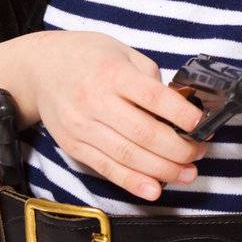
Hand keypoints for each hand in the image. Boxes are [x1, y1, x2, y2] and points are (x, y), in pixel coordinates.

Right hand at [24, 30, 208, 201]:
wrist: (41, 68)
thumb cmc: (88, 56)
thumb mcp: (122, 52)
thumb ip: (149, 78)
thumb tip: (178, 107)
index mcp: (112, 73)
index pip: (152, 96)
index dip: (180, 113)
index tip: (200, 124)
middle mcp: (95, 101)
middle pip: (143, 133)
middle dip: (178, 149)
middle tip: (198, 153)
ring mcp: (82, 127)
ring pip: (127, 156)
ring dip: (162, 170)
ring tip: (187, 174)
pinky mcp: (74, 147)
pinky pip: (107, 169)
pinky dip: (132, 183)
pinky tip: (154, 189)